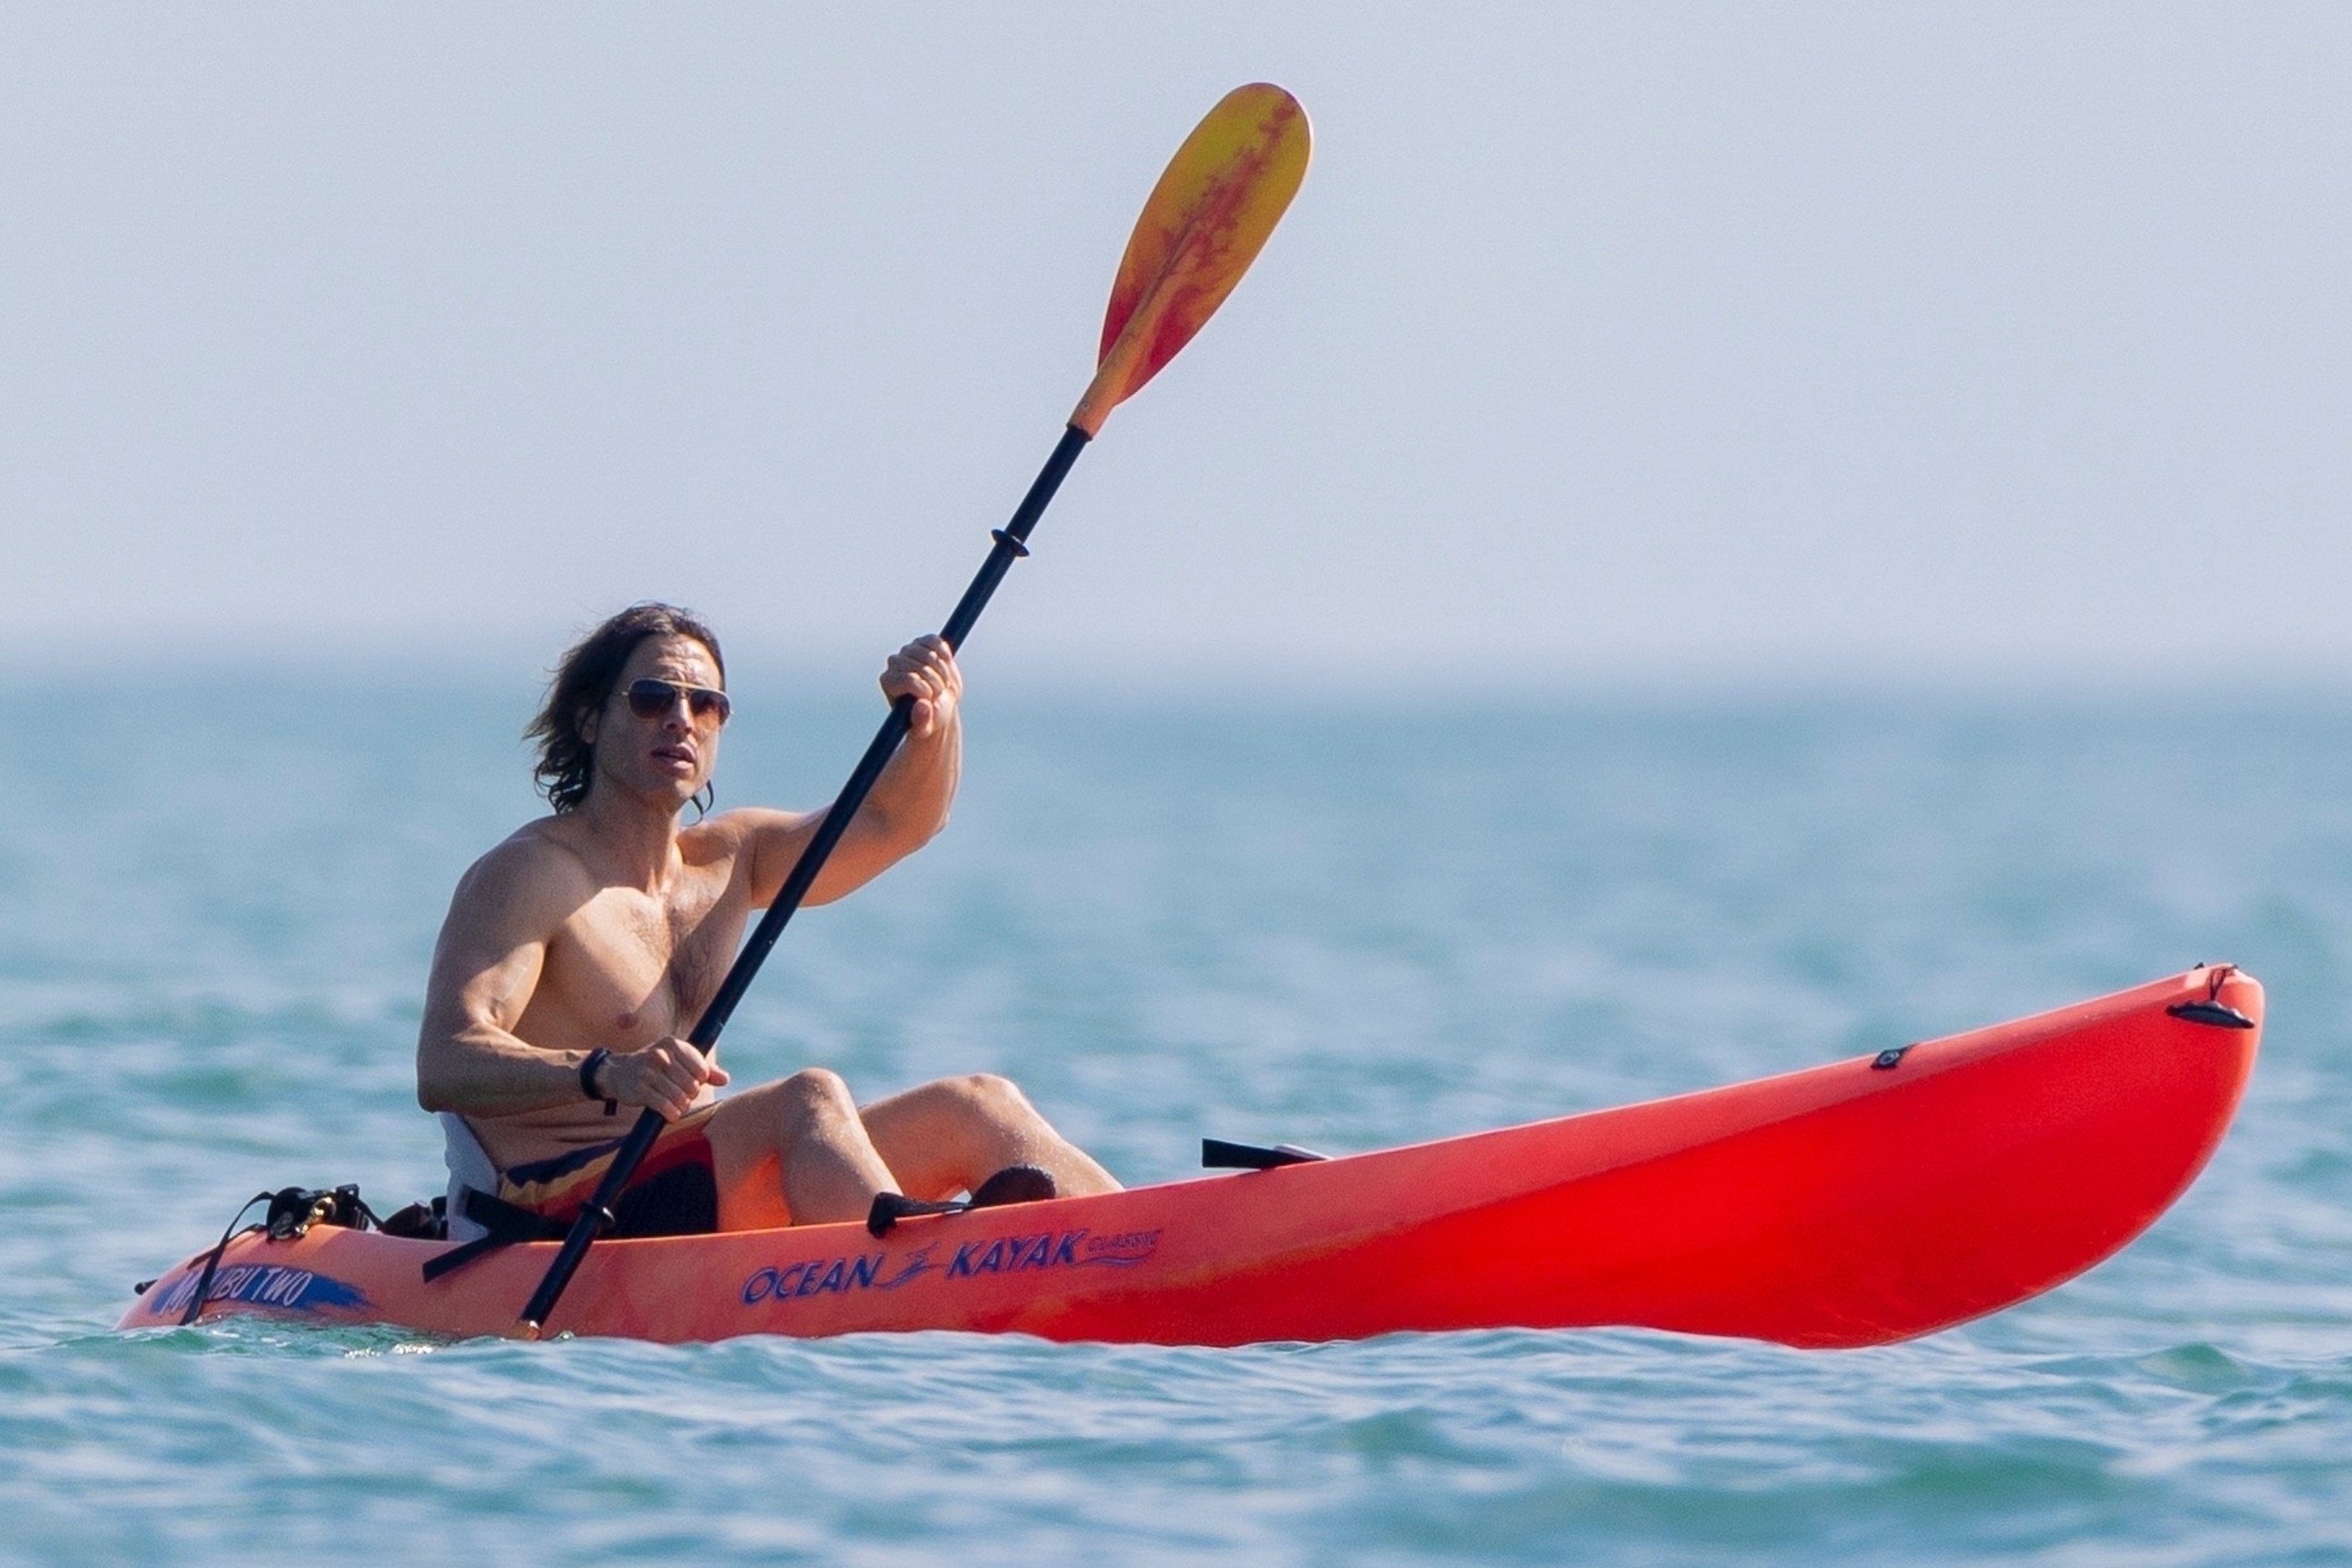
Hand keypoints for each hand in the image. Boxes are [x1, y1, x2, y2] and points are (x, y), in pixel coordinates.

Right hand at [600, 1036, 729, 1121]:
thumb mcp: (678, 1060)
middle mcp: (661, 1056)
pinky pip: (666, 1107)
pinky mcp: (640, 1090)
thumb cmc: (655, 1066)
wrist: (617, 1072)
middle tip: (681, 1095)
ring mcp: (649, 1072)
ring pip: (680, 1098)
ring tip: (675, 1104)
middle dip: (690, 1095)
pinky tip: (669, 1113)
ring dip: (681, 1107)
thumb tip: (725, 1079)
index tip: (690, 1082)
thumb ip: (704, 1069)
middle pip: (692, 1086)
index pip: (702, 1070)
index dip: (699, 1081)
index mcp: (673, 1045)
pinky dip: (671, 1114)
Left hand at [880, 634, 961, 739]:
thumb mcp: (925, 727)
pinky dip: (944, 653)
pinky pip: (935, 641)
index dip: (926, 690)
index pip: (909, 679)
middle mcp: (894, 663)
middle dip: (936, 683)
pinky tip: (946, 664)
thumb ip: (921, 721)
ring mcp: (908, 650)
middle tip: (938, 694)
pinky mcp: (923, 642)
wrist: (939, 705)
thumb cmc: (928, 718)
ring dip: (943, 671)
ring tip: (942, 683)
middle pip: (921, 667)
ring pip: (930, 654)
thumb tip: (922, 706)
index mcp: (889, 681)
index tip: (930, 701)